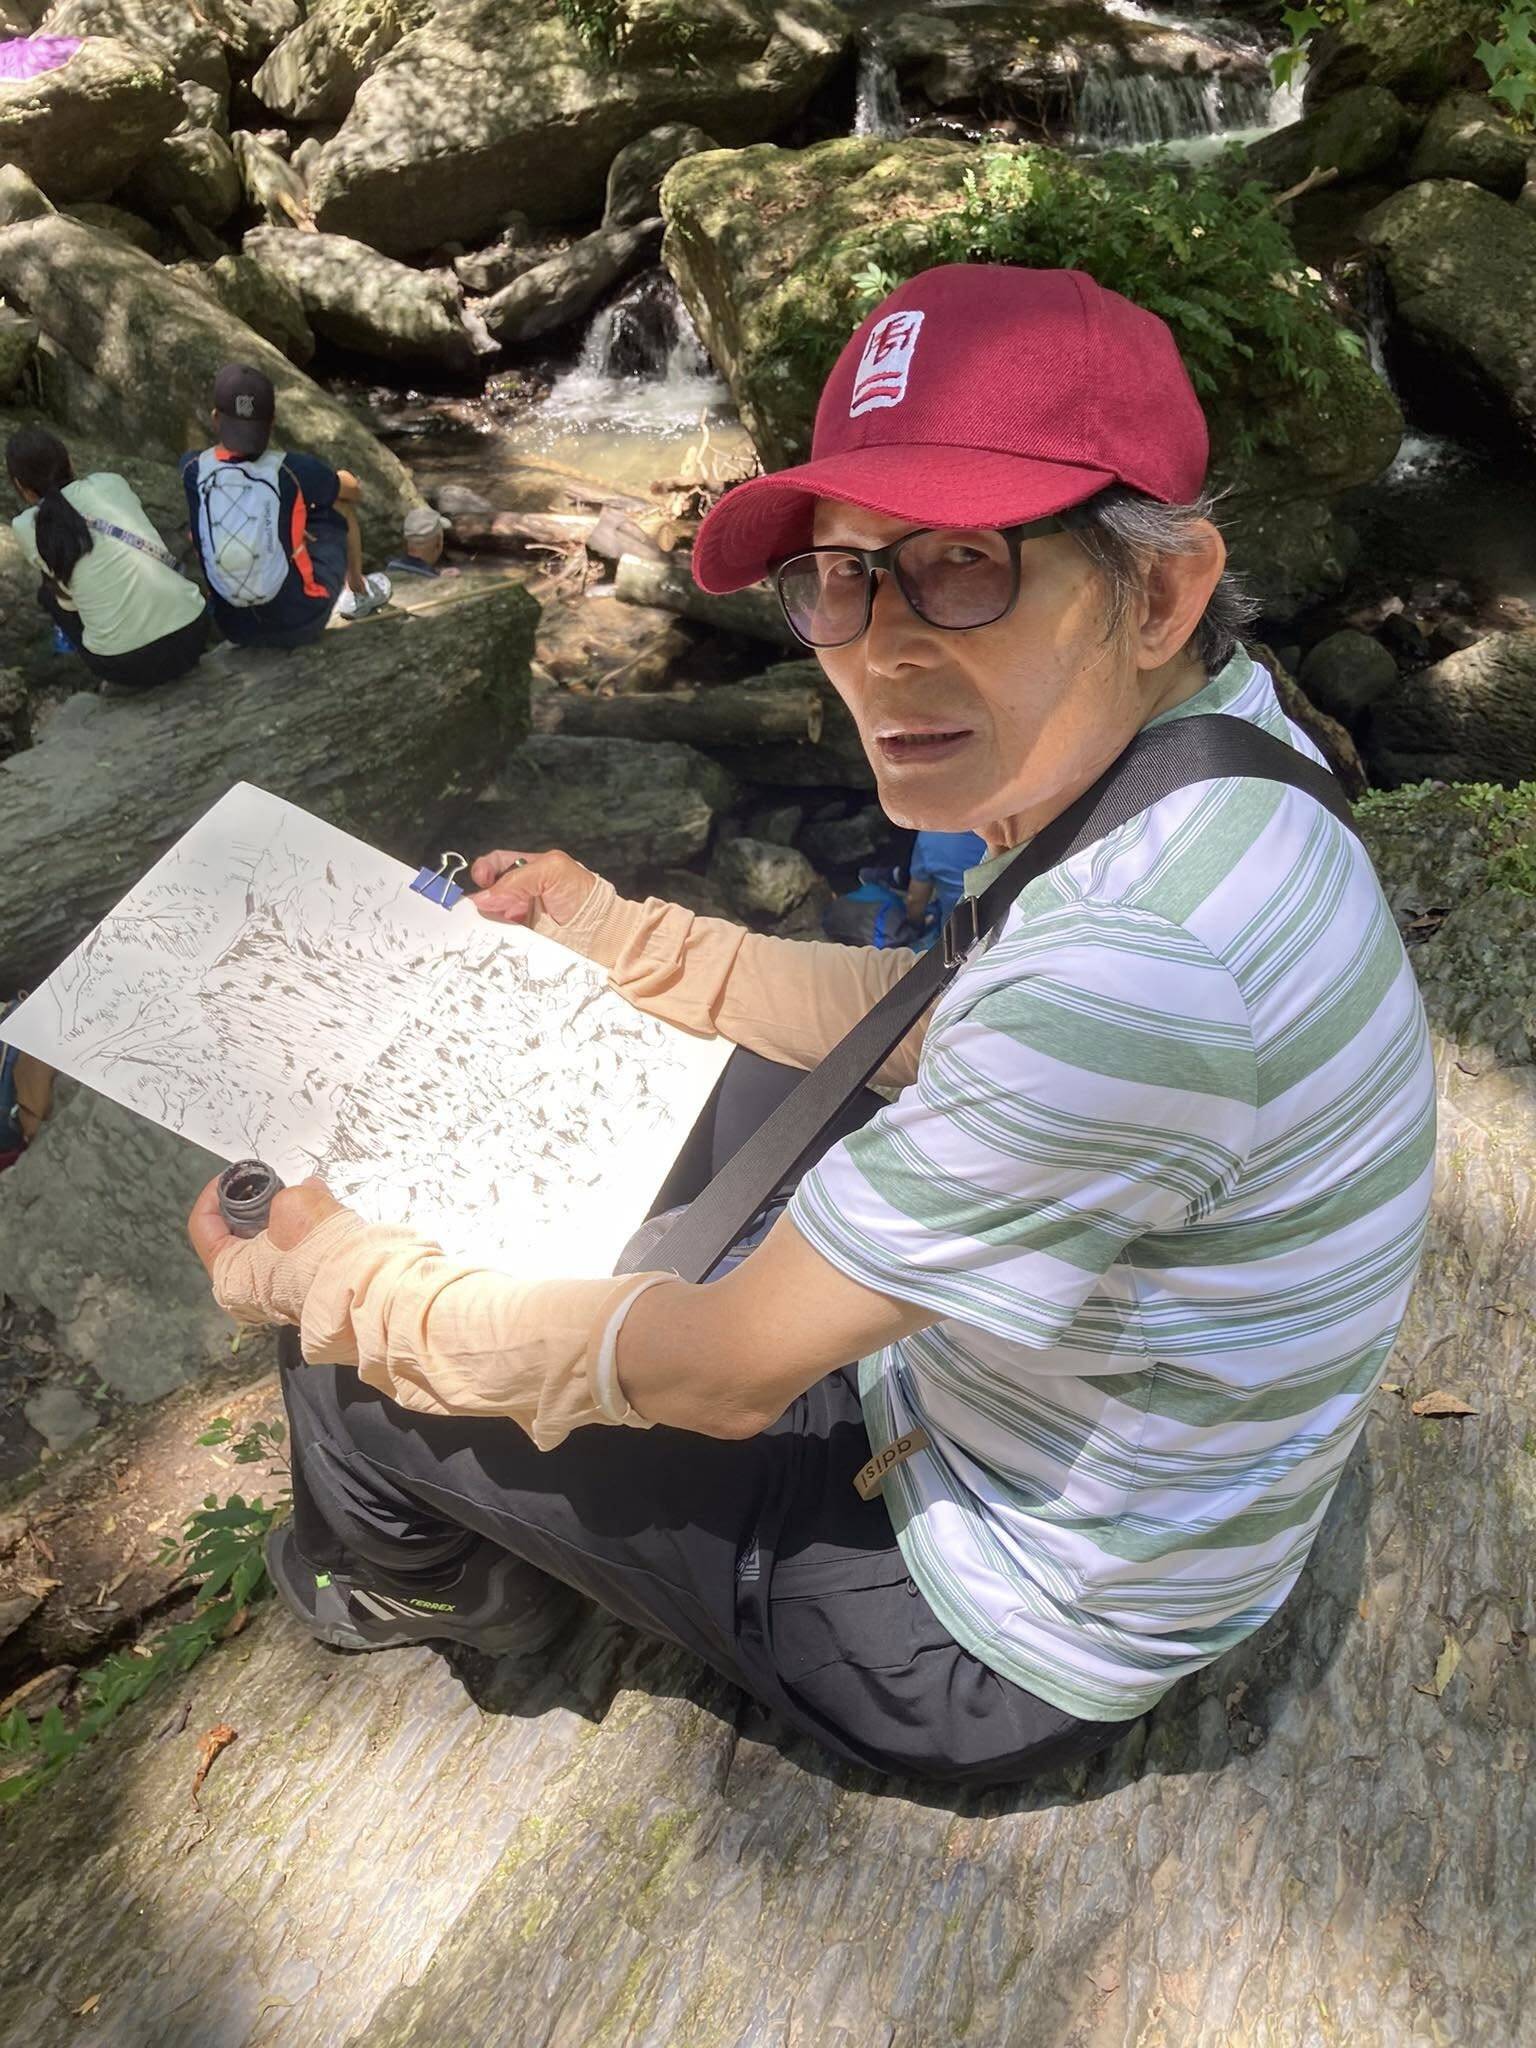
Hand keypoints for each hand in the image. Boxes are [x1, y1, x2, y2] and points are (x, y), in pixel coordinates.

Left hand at [188, 1173, 343, 1281]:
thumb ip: (288, 1193)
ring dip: (275, 1218)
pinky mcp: (295, 1292)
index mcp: (228, 1271)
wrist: (357, 1280)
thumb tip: (304, 1188)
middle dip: (250, 1205)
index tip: (233, 1177)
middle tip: (266, 1185)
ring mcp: (270, 1295)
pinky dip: (294, 1235)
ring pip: (262, 1246)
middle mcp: (242, 1291)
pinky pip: (286, 1258)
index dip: (216, 1192)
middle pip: (234, 1235)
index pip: (203, 1224)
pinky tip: (314, 1216)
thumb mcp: (292, 1202)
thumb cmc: (318, 1251)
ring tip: (296, 1197)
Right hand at [469, 848, 597, 928]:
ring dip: (483, 918)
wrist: (601, 931)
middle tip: (475, 908)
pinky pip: (501, 936)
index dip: (484, 869)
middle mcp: (522, 892)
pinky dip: (492, 936)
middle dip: (480, 898)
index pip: (497, 863)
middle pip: (489, 891)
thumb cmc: (584, 895)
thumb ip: (517, 879)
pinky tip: (490, 937)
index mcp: (530, 869)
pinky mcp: (523, 938)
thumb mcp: (553, 871)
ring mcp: (521, 916)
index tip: (481, 879)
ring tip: (481, 924)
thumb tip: (484, 896)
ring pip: (491, 915)